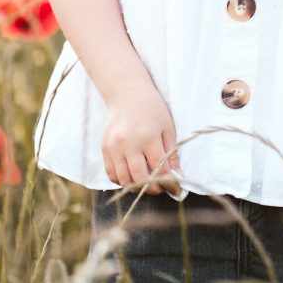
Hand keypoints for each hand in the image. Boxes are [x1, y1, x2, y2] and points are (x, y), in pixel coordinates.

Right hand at [102, 80, 181, 194]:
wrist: (127, 93)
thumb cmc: (151, 108)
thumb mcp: (167, 126)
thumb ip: (171, 152)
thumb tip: (177, 177)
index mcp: (147, 137)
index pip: (159, 169)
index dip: (170, 183)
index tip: (177, 189)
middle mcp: (128, 144)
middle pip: (140, 178)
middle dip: (153, 188)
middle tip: (161, 188)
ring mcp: (114, 148)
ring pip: (124, 180)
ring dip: (137, 187)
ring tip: (147, 183)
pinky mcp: (105, 149)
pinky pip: (111, 174)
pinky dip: (122, 180)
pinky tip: (132, 176)